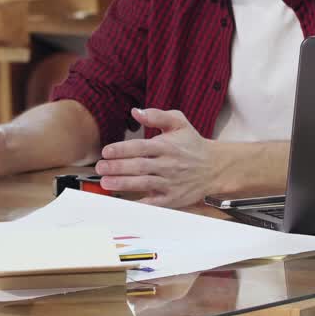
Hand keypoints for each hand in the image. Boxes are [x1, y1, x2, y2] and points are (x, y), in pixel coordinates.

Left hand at [94, 107, 218, 206]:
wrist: (215, 167)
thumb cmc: (192, 143)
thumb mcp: (179, 122)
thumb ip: (157, 116)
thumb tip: (136, 111)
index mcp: (167, 146)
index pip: (141, 147)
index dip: (122, 149)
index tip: (106, 151)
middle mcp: (168, 164)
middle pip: (139, 166)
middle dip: (117, 167)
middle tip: (100, 168)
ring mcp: (171, 183)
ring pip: (144, 184)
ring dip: (123, 184)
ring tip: (106, 183)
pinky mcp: (173, 198)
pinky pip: (154, 203)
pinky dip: (140, 204)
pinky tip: (124, 202)